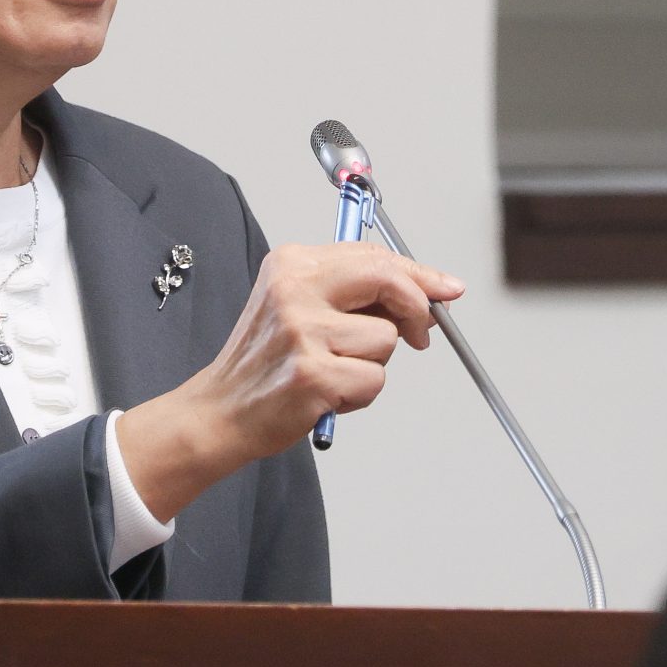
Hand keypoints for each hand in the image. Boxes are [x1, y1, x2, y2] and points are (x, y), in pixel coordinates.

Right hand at [117, 243, 460, 519]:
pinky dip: (361, 394)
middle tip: (420, 333)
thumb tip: (424, 296)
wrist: (219, 411)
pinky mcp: (312, 375)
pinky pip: (374, 380)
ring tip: (335, 371)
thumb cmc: (265, 362)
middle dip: (417, 307)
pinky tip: (328, 394)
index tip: (447, 288)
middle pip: (388, 279)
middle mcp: (294, 289)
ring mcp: (302, 332)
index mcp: (293, 263)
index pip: (373, 255)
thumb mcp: (296, 305)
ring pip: (386, 339)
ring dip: (373, 364)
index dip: (418, 274)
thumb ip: (352, 293)